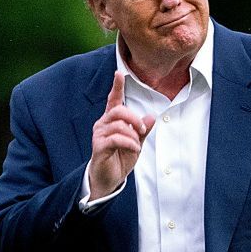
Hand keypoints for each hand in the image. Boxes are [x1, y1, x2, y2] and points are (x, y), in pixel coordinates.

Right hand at [89, 71, 154, 198]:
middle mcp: (103, 124)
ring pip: (119, 125)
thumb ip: (143, 131)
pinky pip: (116, 139)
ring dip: (133, 136)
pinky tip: (134, 149)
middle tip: (142, 130)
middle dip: (134, 119)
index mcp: (111, 120)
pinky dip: (129, 143)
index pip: (113, 100)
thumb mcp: (136, 143)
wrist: (109, 179)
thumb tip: (151, 117)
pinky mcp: (98, 146)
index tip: (119, 73)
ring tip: (136, 146)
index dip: (117, 87)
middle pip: (119, 110)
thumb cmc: (120, 159)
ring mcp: (99, 135)